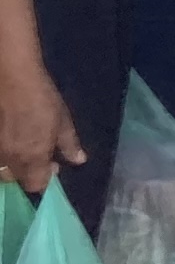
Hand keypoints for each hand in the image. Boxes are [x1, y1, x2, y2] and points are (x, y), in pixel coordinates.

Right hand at [0, 53, 82, 197]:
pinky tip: (9, 138)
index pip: (36, 186)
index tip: (52, 165)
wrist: (10, 77)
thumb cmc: (41, 98)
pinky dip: (2, 153)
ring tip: (22, 147)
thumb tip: (79, 161)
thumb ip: (69, 144)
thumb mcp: (63, 121)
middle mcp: (9, 160)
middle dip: (27, 172)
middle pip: (15, 180)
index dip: (45, 179)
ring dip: (12, 164)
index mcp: (32, 158)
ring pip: (1, 169)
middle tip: (37, 155)